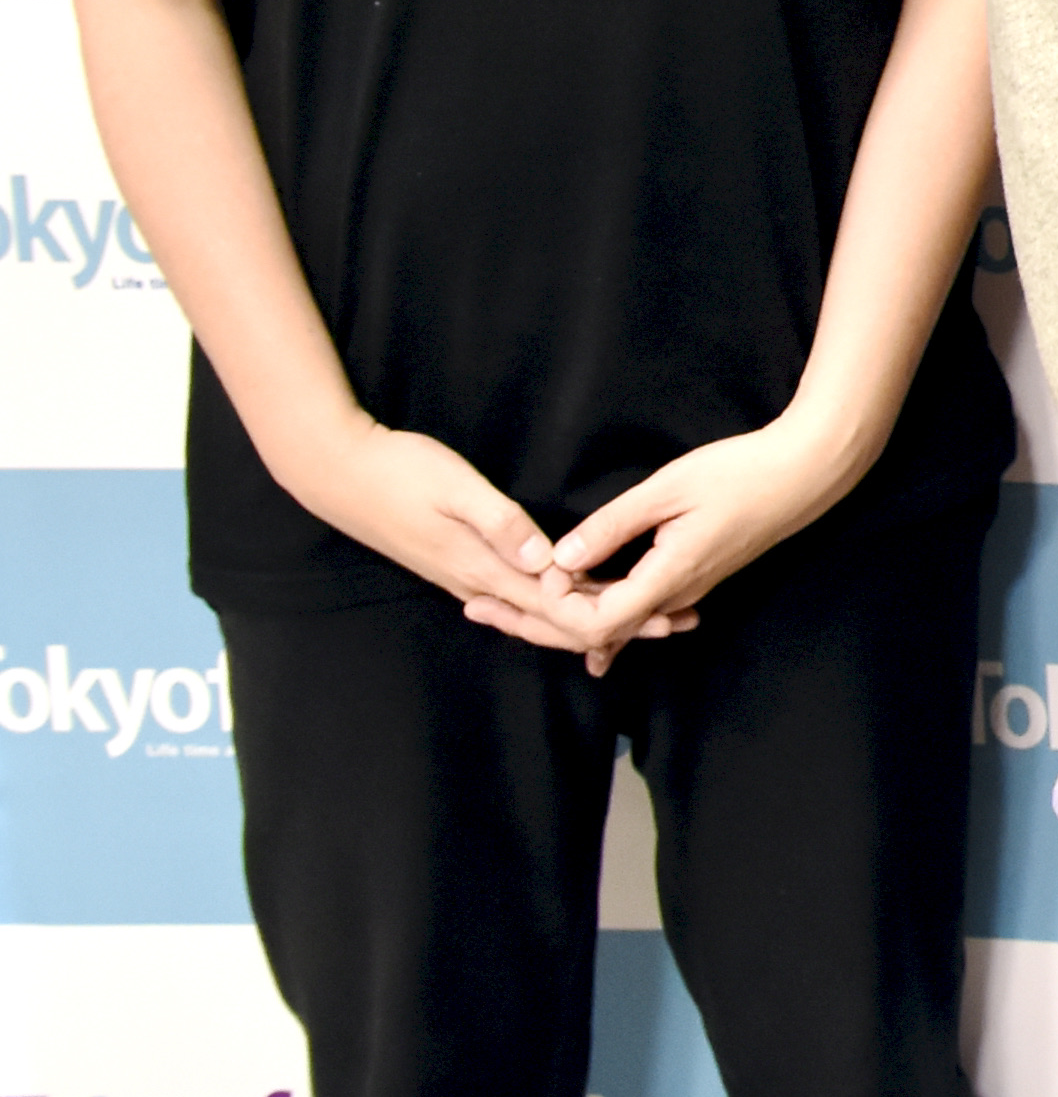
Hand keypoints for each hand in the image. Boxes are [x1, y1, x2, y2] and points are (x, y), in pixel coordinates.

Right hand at [267, 419, 659, 654]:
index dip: (617, 619)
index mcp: (488, 570)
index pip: (561, 614)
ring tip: (646, 615)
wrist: (339, 474)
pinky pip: (522, 602)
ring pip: (540, 617)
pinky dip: (558, 609)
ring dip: (593, 619)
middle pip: (559, 625)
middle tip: (678, 622)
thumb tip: (548, 562)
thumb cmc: (400, 471)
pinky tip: (579, 602)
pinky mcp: (463, 567)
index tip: (664, 618)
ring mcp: (470, 579)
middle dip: (621, 625)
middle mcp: (482, 585)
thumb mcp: (456, 488)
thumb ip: (502, 524)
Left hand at [529, 415, 876, 670]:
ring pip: (623, 620)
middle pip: (604, 631)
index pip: (599, 625)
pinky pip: (642, 607)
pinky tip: (585, 593)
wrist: (805, 475)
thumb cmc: (740, 474)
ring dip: (577, 608)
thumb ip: (614, 524)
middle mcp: (677, 595)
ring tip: (535, 590)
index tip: (546, 568)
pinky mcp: (696, 578)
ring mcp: (689, 590)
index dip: (561, 607)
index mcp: (669, 576)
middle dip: (552, 617)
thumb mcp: (669, 488)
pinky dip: (605, 602)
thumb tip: (561, 558)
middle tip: (511, 589)